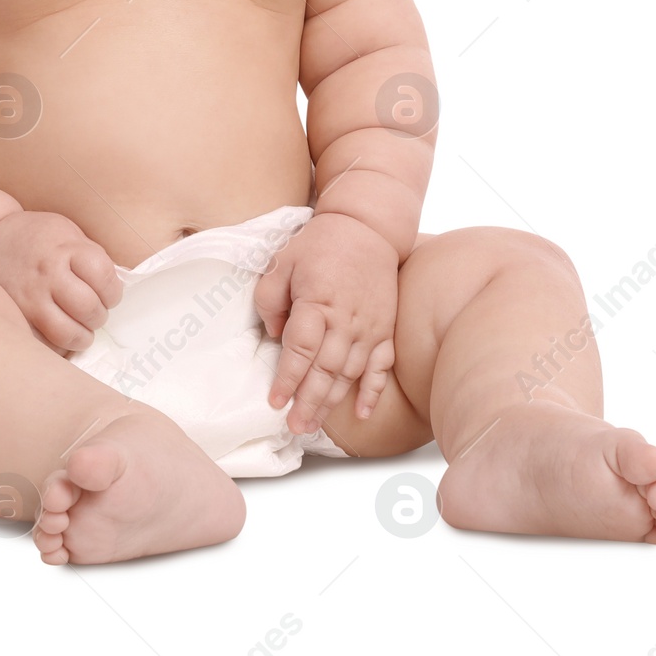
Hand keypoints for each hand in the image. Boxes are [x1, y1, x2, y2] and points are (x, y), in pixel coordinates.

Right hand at [0, 211, 123, 352]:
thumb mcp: (66, 231)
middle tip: (95, 313)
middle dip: (100, 315)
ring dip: (82, 336)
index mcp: (65, 248)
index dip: (113, 290)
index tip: (110, 295)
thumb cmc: (36, 237)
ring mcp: (29, 298)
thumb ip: (89, 254)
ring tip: (81, 330)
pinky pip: (43, 344)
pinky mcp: (16, 316)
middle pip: (89, 307)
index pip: (103, 275)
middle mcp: (47, 274)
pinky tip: (60, 336)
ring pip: (67, 333)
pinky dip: (57, 347)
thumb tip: (114, 285)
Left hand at [253, 211, 399, 434]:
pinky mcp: (384, 329)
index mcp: (317, 303)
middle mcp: (345, 321)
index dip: (287, 379)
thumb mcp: (283, 261)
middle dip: (308, 402)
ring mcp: (369, 328)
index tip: (275, 402)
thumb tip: (274, 335)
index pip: (300, 350)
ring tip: (314, 425)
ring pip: (349, 374)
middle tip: (295, 427)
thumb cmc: (320, 244)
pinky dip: (372, 391)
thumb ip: (271, 299)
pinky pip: (381, 367)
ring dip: (331, 402)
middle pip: (325, 370)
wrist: (367, 228)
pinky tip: (362, 413)